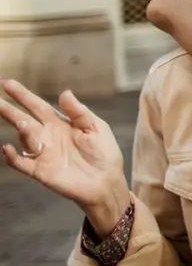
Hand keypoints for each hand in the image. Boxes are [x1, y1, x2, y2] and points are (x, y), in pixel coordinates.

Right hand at [0, 80, 130, 234]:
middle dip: (8, 109)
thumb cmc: (104, 153)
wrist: (107, 181)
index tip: (7, 84)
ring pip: (24, 138)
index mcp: (60, 123)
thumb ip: (79, 112)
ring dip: (22, 129)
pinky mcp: (40, 171)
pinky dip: (12, 157)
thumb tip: (65, 92)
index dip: (23, 95)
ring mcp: (42, 153)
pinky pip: (21, 163)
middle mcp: (47, 136)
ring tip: (22, 122)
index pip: (37, 106)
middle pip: (23, 119)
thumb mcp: (96, 128)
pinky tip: (7, 147)